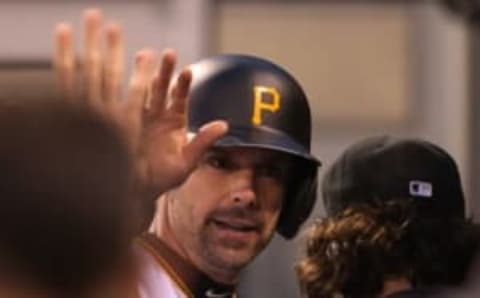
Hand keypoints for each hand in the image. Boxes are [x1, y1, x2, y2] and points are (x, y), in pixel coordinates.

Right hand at [53, 9, 227, 215]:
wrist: (139, 191)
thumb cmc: (165, 178)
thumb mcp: (186, 162)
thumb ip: (203, 142)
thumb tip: (224, 125)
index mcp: (175, 121)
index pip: (180, 98)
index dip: (183, 85)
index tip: (187, 71)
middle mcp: (157, 114)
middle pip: (162, 88)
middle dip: (165, 71)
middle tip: (169, 54)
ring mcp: (138, 117)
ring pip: (141, 91)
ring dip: (142, 73)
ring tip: (144, 55)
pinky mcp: (120, 124)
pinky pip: (121, 105)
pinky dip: (121, 91)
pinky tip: (117, 76)